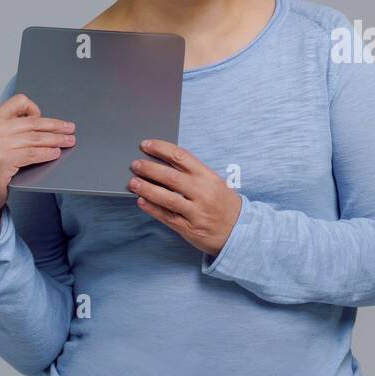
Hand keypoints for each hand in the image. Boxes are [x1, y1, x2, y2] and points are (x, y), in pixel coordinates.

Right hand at [0, 93, 75, 236]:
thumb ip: (12, 129)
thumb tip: (43, 123)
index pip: (19, 102)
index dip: (35, 109)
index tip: (45, 119)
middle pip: (33, 122)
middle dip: (56, 126)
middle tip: (70, 129)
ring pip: (36, 138)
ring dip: (57, 140)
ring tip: (68, 141)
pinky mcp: (2, 160)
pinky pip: (33, 154)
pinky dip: (48, 153)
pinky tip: (56, 153)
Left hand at [129, 139, 241, 257]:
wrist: (241, 230)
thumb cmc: (224, 203)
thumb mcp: (215, 183)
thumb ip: (193, 174)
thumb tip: (164, 163)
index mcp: (208, 177)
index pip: (181, 156)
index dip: (161, 149)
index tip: (146, 145)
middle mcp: (202, 193)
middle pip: (171, 177)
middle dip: (149, 169)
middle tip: (135, 165)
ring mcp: (196, 211)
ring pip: (167, 198)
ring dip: (147, 189)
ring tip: (133, 183)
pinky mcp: (190, 228)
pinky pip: (167, 217)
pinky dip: (153, 209)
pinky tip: (141, 202)